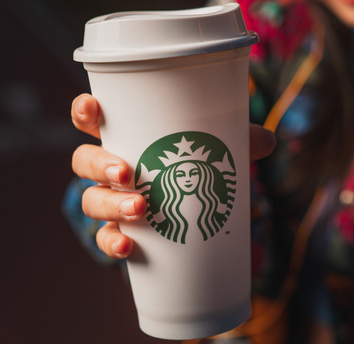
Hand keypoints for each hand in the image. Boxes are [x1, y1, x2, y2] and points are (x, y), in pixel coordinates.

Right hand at [70, 93, 275, 258]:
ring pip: (91, 200)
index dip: (84, 111)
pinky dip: (112, 242)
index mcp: (124, 136)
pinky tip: (127, 247)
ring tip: (140, 209)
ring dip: (110, 204)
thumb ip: (240, 140)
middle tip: (128, 172)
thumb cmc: (196, 163)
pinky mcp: (119, 230)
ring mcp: (110, 200)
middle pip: (84, 161)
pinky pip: (104, 237)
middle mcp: (109, 167)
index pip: (91, 119)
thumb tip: (269, 140)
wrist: (194, 207)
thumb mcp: (217, 147)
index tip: (92, 107)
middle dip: (100, 164)